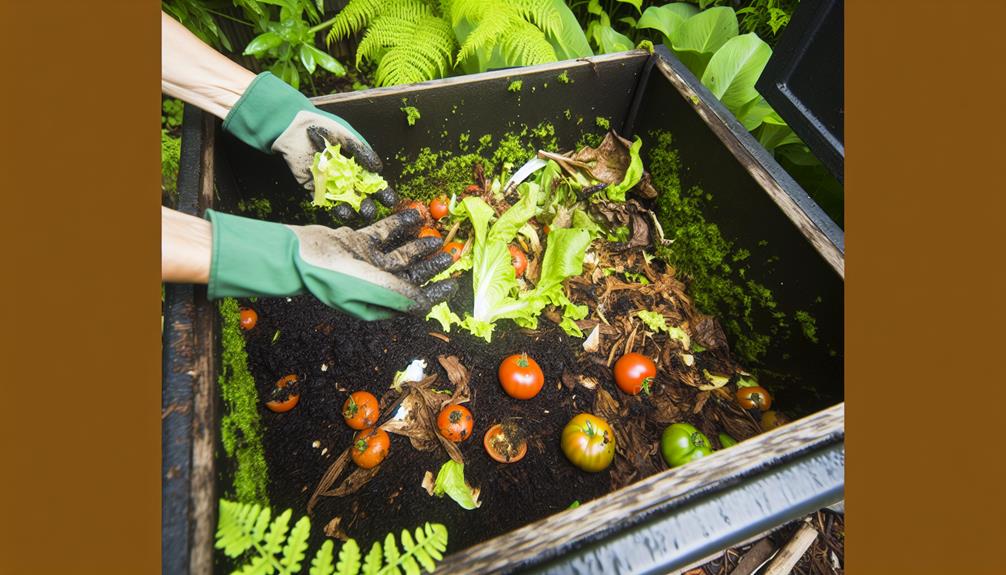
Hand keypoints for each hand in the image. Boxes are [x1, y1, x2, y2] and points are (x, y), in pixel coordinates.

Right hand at [206, 208, 456, 319]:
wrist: (299, 255)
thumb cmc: (334, 278)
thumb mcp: (373, 289)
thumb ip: (401, 295)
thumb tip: (426, 305)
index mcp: (378, 302)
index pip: (414, 300)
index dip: (436, 293)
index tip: (454, 283)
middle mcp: (375, 284)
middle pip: (410, 274)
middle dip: (432, 266)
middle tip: (451, 255)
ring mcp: (366, 263)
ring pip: (400, 253)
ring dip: (418, 245)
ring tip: (436, 235)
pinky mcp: (358, 243)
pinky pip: (384, 233)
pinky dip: (399, 225)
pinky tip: (415, 216)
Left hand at [222, 72, 398, 218]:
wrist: (292, 128)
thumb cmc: (321, 126)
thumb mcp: (345, 135)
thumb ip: (361, 151)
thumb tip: (378, 168)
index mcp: (357, 164)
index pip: (373, 182)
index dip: (382, 192)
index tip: (390, 201)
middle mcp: (346, 176)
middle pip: (361, 195)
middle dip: (369, 204)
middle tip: (372, 210)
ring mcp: (331, 183)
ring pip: (345, 201)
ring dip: (353, 209)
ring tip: (360, 214)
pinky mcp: (315, 188)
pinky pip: (327, 201)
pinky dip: (335, 208)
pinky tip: (342, 212)